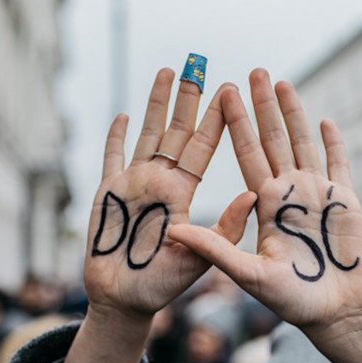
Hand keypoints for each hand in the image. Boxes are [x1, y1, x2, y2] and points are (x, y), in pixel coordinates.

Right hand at [46, 68, 253, 362]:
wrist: (124, 301)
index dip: (216, 119)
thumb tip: (254, 194)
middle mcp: (161, 182)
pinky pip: (111, 157)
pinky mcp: (107, 192)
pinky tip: (122, 114)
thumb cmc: (163, 286)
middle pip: (177, 130)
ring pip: (146, 133)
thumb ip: (223, 228)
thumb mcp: (199, 258)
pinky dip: (114, 137)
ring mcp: (133, 183)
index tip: (230, 89)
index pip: (203, 148)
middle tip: (200, 61)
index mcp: (184, 194)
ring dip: (156, 104)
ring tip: (168, 71)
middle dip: (188, 97)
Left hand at [168, 69, 361, 333]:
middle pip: (273, 140)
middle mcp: (288, 193)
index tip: (222, 94)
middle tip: (252, 72)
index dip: (236, 125)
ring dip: (294, 113)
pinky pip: (339, 163)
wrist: (335, 313)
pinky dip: (333, 142)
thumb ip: (216, 248)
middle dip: (263, 106)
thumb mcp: (248, 274)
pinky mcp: (346, 201)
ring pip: (303, 143)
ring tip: (282, 82)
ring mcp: (317, 194)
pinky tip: (325, 120)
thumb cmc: (292, 301)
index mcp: (263, 205)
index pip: (246, 155)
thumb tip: (173, 229)